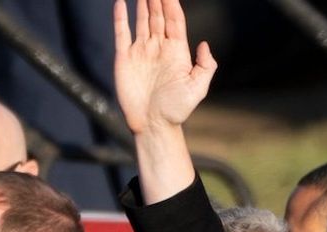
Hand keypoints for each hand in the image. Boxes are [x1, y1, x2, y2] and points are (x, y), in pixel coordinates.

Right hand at [113, 0, 216, 134]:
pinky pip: (122, 33)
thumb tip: (204, 45)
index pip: (174, 21)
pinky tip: (121, 2)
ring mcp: (141, 52)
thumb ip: (205, 66)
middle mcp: (159, 48)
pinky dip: (120, 18)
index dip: (172, 4)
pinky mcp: (125, 58)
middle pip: (158, 16)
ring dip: (142, 4)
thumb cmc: (176, 110)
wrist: (152, 124)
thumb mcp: (197, 89)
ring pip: (142, 21)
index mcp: (177, 52)